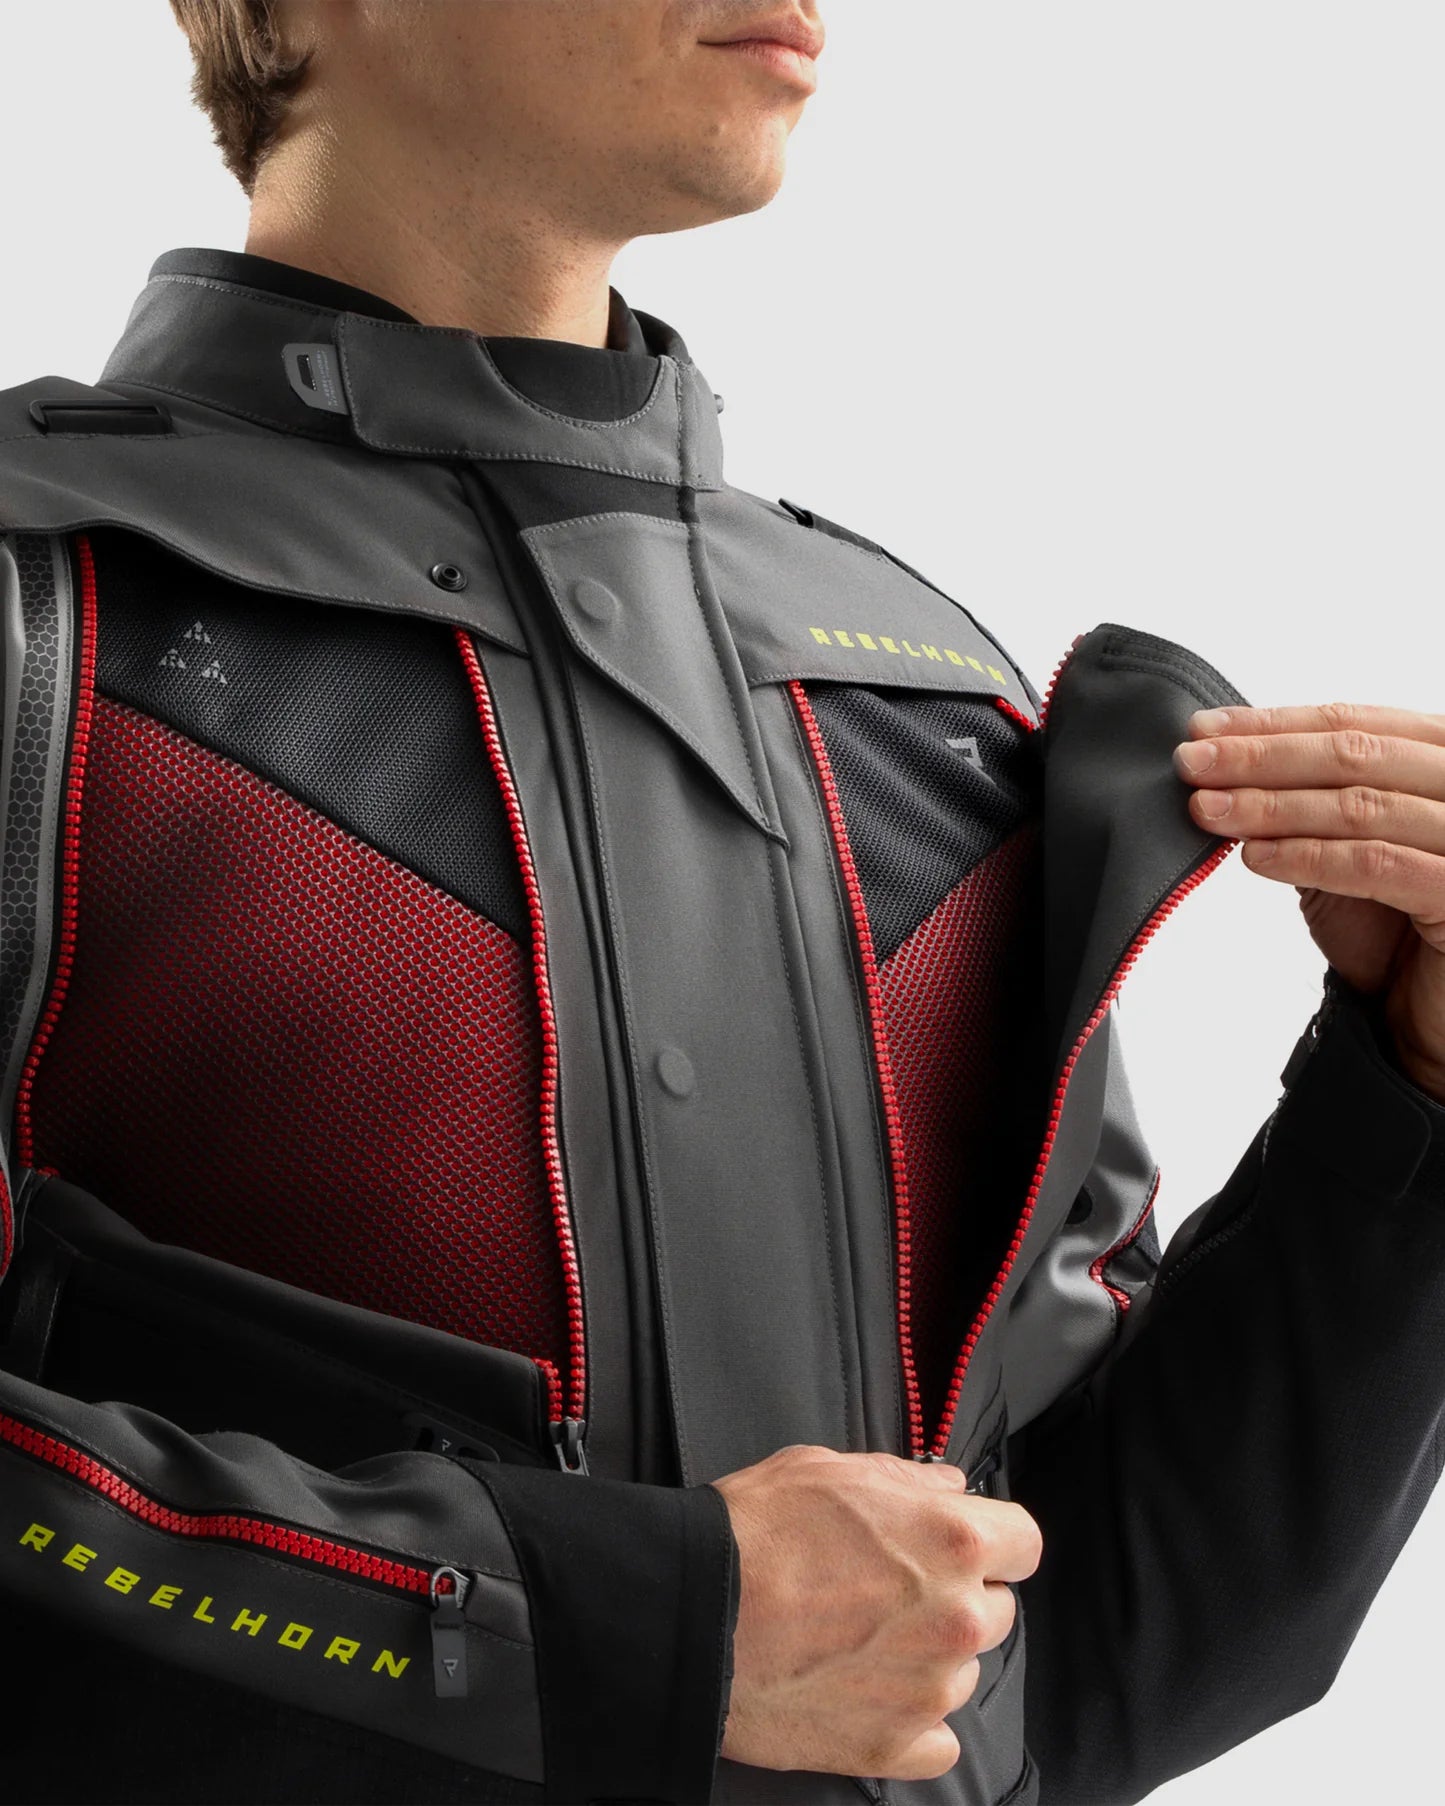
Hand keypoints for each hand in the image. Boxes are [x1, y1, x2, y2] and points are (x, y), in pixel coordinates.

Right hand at [711, 1443, 1042, 1779]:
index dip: (994, 1541)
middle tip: (892, 1591)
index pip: (1025, 1543)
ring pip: (963, 1674)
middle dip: (958, 1598)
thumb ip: (908, 1478)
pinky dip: (911, 1721)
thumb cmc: (756, 1530)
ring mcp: (928, 1688)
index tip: (962, 1547)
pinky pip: (938, 1740)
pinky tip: (865, 1691)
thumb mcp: (832, 1468)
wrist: (694, 1611)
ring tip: (862, 1639)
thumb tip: (950, 1488)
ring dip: (930, 1657)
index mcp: (952, 1539)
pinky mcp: (894, 1745)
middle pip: (997, 1611)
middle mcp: (956, 1616)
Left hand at [1173, 701, 1444, 1103]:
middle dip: (1262, 757)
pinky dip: (1308, 856)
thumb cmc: (1391, 934)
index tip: (1204, 730)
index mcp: (1444, 762)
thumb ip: (1307, 804)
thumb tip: (1224, 761)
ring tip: (1208, 810)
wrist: (1424, 1023)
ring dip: (1272, 805)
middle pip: (1356, 756)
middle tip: (1192, 763)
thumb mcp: (1341, 852)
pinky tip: (1254, 856)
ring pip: (1362, 806)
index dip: (1274, 724)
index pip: (1356, 724)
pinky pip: (1376, 863)